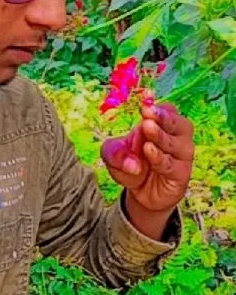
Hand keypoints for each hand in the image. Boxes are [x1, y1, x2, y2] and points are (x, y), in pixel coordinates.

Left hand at [102, 104, 193, 237]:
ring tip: (147, 127)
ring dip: (160, 135)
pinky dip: (159, 157)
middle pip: (176, 122)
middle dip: (162, 116)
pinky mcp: (181, 174)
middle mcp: (176, 136)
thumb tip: (130, 163)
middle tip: (148, 111)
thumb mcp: (113, 156)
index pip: (165, 110)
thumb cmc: (130, 166)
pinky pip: (171, 164)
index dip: (156, 105)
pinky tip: (149, 149)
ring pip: (175, 142)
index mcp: (161, 123)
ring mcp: (181, 154)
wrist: (140, 194)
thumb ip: (115, 152)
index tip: (145, 100)